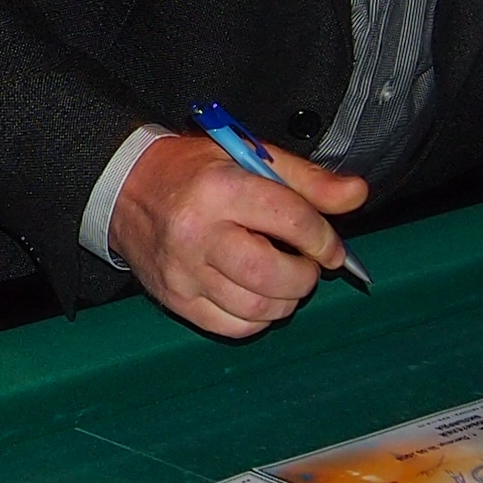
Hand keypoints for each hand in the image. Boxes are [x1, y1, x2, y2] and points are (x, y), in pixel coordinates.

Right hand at [112, 133, 367, 338]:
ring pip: (257, 308)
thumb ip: (306, 179)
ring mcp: (184, 273)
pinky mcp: (176, 299)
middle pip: (273, 275)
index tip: (331, 247)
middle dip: (306, 276)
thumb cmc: (191, 171)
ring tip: (284, 278)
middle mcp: (197, 234)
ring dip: (286, 299)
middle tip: (308, 265)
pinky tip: (258, 295)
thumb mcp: (248, 156)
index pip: (290, 220)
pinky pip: (234, 327)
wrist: (125, 188)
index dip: (324, 239)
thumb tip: (356, 194)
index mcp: (220, 189)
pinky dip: (259, 317)